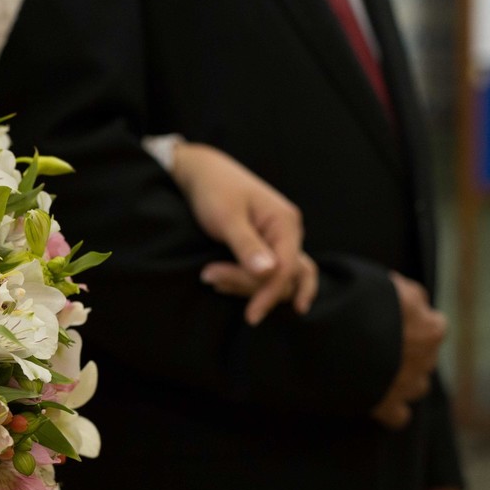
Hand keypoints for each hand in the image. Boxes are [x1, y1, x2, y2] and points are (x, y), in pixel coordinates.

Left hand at [170, 142, 317, 324]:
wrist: (202, 172)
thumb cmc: (214, 190)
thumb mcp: (227, 218)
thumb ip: (247, 246)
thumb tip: (269, 273)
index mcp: (285, 223)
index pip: (287, 269)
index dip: (269, 295)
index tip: (251, 317)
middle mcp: (288, 231)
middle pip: (283, 277)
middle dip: (248, 285)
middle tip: (208, 277)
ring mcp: (279, 239)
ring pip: (275, 278)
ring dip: (245, 285)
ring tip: (210, 277)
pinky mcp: (266, 245)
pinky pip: (266, 272)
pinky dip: (245, 280)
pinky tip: (221, 282)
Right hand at [370, 272, 446, 429]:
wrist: (336, 338)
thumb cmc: (363, 306)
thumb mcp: (391, 286)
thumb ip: (408, 295)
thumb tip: (412, 301)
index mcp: (432, 330)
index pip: (434, 325)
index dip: (413, 321)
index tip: (392, 319)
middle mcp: (426, 360)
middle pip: (425, 357)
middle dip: (408, 352)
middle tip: (377, 343)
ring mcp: (408, 386)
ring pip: (417, 386)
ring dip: (404, 379)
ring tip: (377, 370)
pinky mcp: (387, 406)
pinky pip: (398, 416)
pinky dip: (392, 410)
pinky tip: (377, 400)